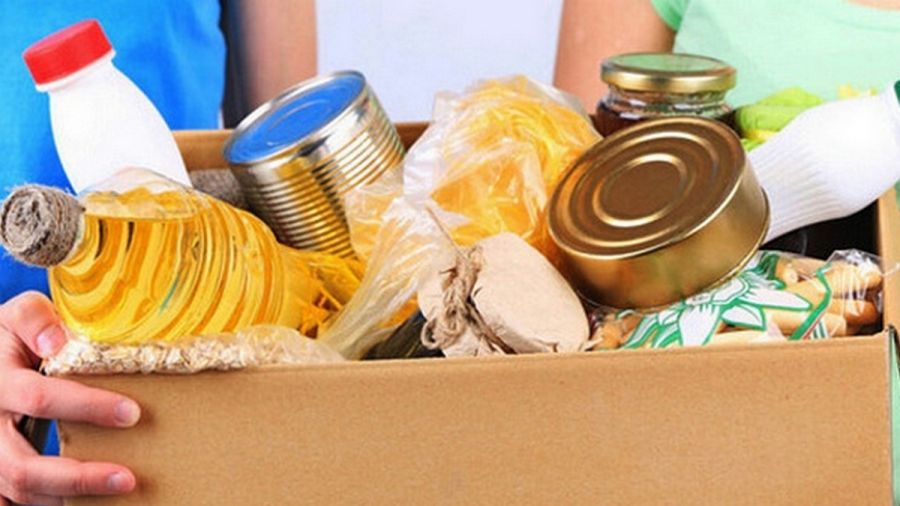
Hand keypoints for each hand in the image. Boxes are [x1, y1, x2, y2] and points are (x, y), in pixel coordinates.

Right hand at [0, 292, 138, 504]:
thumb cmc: (14, 335)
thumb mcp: (17, 315)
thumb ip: (33, 319)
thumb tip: (55, 340)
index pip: (40, 399)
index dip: (86, 407)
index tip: (131, 413)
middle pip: (22, 465)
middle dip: (77, 475)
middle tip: (127, 477)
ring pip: (19, 488)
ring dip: (70, 496)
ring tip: (120, 489)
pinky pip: (15, 498)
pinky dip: (51, 502)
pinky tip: (90, 503)